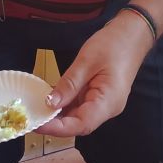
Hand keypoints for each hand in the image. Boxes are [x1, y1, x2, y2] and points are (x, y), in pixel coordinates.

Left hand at [39, 12, 153, 137]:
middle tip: (30, 116)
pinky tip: (49, 100)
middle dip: (54, 123)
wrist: (132, 34)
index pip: (81, 124)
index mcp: (108, 102)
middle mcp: (107, 108)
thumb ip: (68, 84)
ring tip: (35, 109)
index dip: (58, 128)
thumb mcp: (86, 61)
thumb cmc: (113, 44)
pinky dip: (65, 106)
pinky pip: (80, 107)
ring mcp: (104, 104)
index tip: (37, 124)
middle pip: (79, 124)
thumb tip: (50, 103)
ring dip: (58, 115)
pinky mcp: (99, 97)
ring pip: (78, 117)